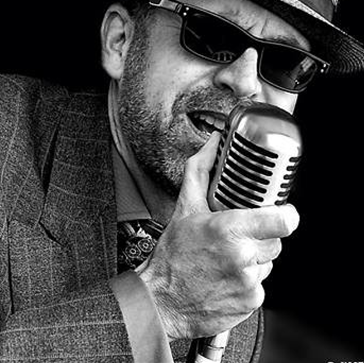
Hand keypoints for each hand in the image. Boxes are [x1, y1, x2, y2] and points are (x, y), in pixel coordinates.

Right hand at [137, 132, 299, 339]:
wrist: (161, 300)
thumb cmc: (172, 255)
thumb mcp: (185, 207)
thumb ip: (201, 170)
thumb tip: (213, 144)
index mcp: (229, 229)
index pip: (283, 219)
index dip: (286, 213)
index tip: (281, 212)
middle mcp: (243, 256)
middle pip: (276, 240)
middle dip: (260, 236)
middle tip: (237, 236)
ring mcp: (249, 281)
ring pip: (268, 262)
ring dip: (253, 258)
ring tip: (226, 257)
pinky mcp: (251, 302)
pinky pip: (261, 284)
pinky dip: (247, 279)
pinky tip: (225, 276)